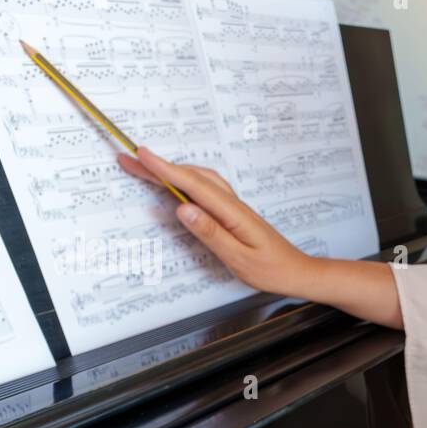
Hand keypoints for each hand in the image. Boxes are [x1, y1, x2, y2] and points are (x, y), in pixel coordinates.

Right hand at [117, 147, 315, 295]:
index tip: (141, 155)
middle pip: (192, 177)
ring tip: (144, 169)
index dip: (164, 169)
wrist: (296, 272)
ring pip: (199, 180)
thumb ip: (210, 232)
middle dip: (159, 167)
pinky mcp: (233, 213)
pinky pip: (206, 189)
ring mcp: (233, 206)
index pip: (193, 185)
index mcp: (232, 213)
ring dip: (172, 171)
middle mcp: (232, 204)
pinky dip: (185, 181)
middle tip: (129, 160)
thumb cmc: (271, 269)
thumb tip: (183, 209)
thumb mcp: (238, 257)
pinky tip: (176, 184)